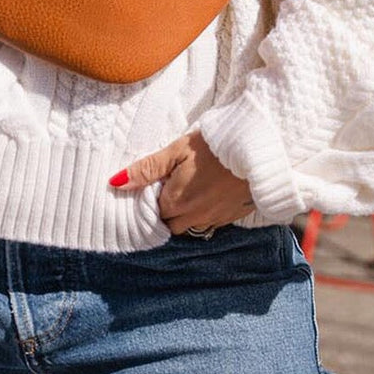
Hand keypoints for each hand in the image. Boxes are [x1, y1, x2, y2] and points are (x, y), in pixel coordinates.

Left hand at [110, 130, 253, 235]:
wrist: (258, 152)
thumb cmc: (214, 147)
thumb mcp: (177, 151)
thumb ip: (147, 168)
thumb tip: (115, 183)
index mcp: (176, 202)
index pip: (154, 212)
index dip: (153, 197)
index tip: (159, 181)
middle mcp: (194, 217)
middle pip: (171, 223)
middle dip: (168, 209)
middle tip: (174, 184)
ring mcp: (215, 220)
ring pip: (191, 226)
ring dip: (186, 213)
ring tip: (192, 187)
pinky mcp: (233, 218)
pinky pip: (210, 223)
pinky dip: (205, 213)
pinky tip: (210, 193)